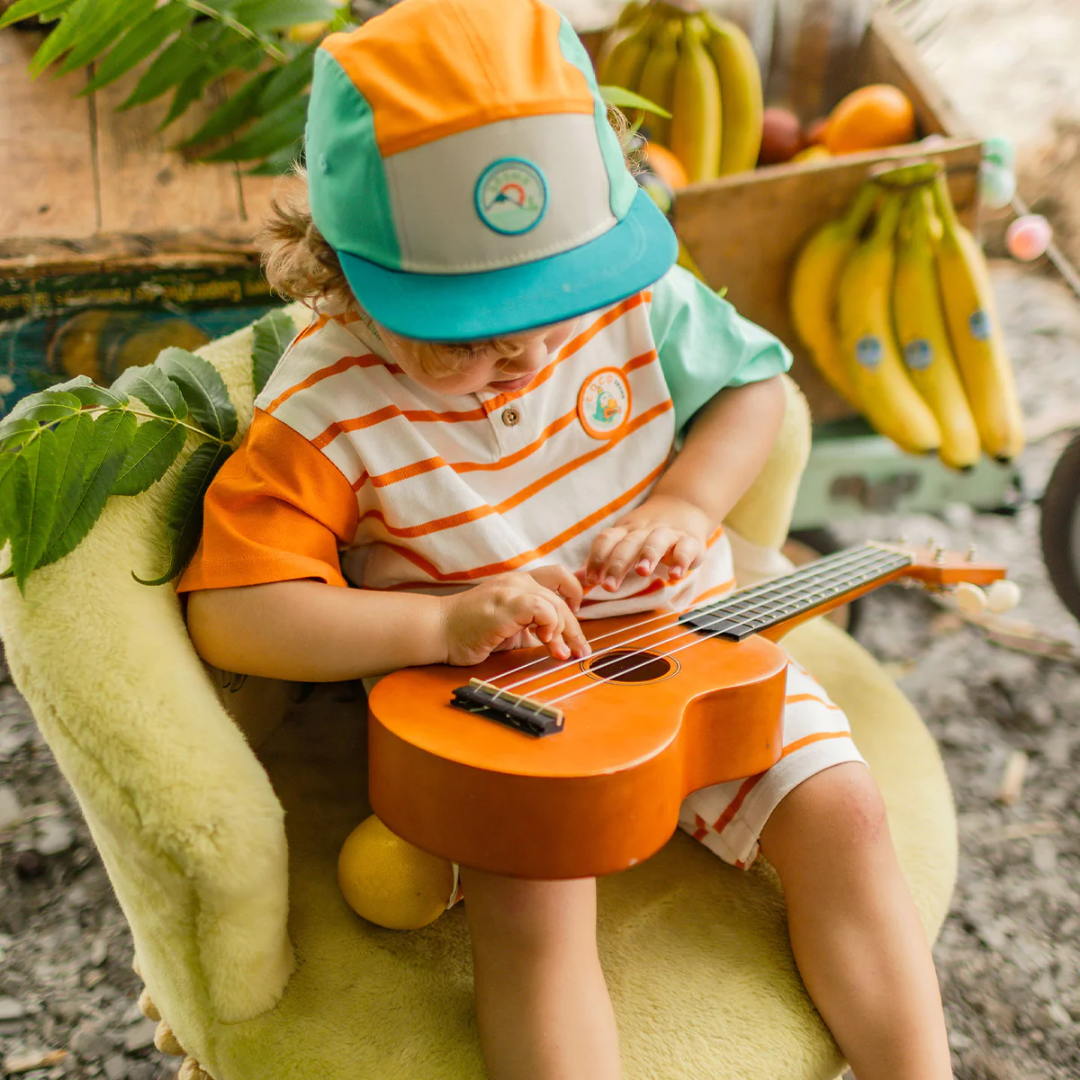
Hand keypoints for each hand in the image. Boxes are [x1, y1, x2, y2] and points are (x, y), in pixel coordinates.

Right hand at [441, 571, 590, 666]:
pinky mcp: (505, 606)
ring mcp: (510, 591)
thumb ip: (532, 627)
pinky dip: (550, 626)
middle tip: (581, 651)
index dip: (575, 596)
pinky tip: (545, 642)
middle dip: (575, 628)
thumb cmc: (469, 632)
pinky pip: (542, 609)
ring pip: (555, 603)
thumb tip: (562, 641)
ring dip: (564, 631)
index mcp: (520, 583)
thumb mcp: (510, 627)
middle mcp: (518, 581)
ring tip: (560, 653)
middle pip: (563, 595)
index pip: (560, 579)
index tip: (574, 623)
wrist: (438, 631)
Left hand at [579, 494, 711, 592]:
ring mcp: (669, 534)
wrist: (685, 507)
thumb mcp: (624, 542)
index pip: (606, 540)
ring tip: (641, 572)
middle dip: (617, 564)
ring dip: (648, 555)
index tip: (590, 581)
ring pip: (656, 541)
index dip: (596, 558)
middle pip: (628, 544)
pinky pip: (686, 548)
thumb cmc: (647, 534)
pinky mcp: (691, 541)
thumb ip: (602, 561)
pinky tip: (676, 576)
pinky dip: (681, 560)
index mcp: (625, 531)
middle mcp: (644, 530)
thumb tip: (575, 581)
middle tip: (608, 586)